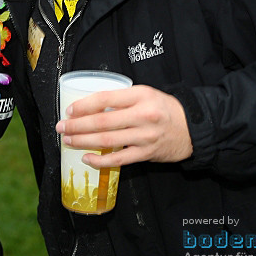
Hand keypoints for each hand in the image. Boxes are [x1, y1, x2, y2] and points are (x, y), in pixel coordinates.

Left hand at [56, 85, 192, 167]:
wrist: (193, 128)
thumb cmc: (166, 109)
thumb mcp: (147, 94)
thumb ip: (123, 99)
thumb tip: (93, 105)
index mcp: (141, 95)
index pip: (106, 99)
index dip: (84, 105)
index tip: (70, 110)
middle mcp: (143, 115)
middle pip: (102, 121)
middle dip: (77, 125)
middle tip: (61, 127)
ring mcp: (144, 136)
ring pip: (107, 140)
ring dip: (83, 141)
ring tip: (68, 140)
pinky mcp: (146, 154)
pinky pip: (119, 159)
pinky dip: (100, 160)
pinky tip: (87, 158)